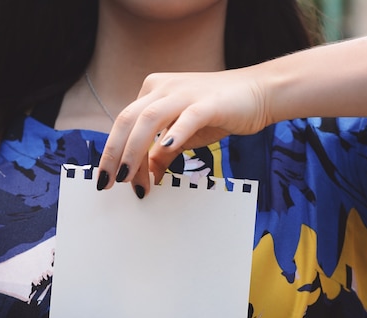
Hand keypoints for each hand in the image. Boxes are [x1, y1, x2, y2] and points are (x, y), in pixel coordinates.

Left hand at [96, 68, 270, 196]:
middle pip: (127, 119)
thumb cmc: (220, 112)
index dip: (116, 154)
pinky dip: (174, 134)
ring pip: (148, 119)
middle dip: (114, 153)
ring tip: (129, 177)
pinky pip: (186, 117)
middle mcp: (163, 87)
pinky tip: (165, 150)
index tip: (112, 181)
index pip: (125, 125)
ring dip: (135, 151)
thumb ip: (162, 153)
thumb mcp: (184, 135)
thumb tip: (145, 176)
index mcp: (153, 91)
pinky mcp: (208, 102)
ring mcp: (185, 92)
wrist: (259, 92)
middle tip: (107, 182)